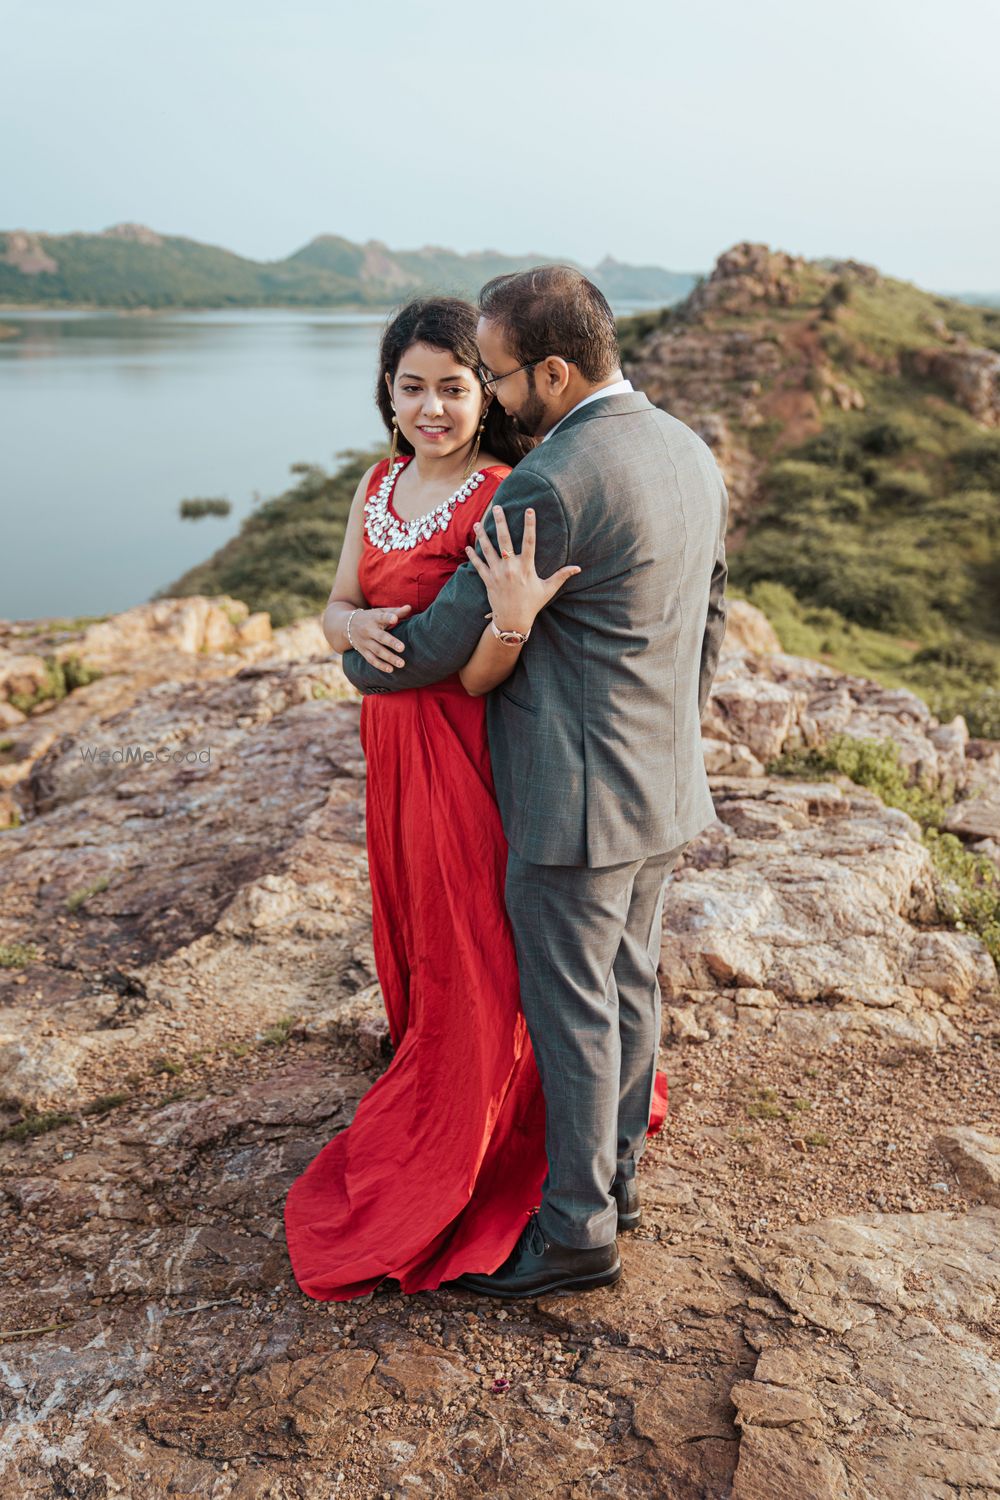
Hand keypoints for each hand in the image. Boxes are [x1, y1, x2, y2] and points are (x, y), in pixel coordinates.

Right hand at [349, 605, 411, 671]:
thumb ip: (395, 611)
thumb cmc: (370, 618)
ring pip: (377, 651)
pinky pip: (371, 660)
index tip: (395, 619)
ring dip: (389, 658)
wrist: (347, 625)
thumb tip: (410, 607)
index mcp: (374, 618)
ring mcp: (365, 642)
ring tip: (401, 663)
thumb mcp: (380, 612)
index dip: (388, 617)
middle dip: (391, 643)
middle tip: (402, 648)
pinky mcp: (363, 651)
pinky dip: (380, 665)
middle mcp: (368, 630)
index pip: (381, 617)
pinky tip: (391, 669)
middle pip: (380, 637)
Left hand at [464, 506, 579, 633]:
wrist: (513, 621)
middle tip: (497, 507)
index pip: (530, 541)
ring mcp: (497, 573)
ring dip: (482, 535)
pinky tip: (469, 546)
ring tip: (477, 523)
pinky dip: (473, 556)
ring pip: (488, 550)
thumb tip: (578, 568)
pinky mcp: (488, 580)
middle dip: (500, 522)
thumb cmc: (532, 604)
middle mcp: (510, 568)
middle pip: (504, 540)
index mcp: (526, 567)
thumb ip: (562, 576)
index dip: (530, 525)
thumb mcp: (548, 589)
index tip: (529, 510)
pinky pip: (478, 565)